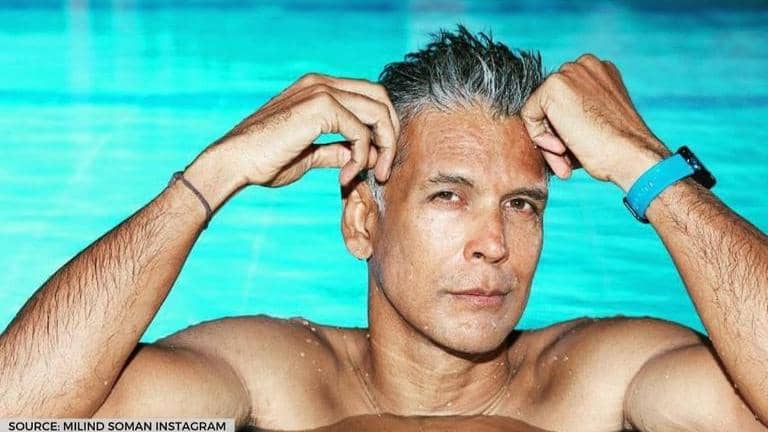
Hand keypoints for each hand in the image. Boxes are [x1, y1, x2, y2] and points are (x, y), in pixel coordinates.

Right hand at [184, 73, 399, 208]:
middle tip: (385, 170)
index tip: (377, 163)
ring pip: (378, 112)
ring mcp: (322, 90)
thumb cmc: (265, 161)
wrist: (235, 162)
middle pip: (381, 98)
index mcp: (318, 88)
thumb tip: (362, 156)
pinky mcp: (320, 107)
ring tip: (374, 175)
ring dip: (385, 147)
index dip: (381, 128)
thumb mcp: (310, 154)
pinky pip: (360, 132)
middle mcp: (322, 83)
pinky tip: (344, 178)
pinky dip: (361, 159)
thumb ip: (336, 150)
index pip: (368, 97)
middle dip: (390, 134)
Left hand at [521, 54, 670, 190]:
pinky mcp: (553, 86)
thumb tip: (545, 126)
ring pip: (540, 111)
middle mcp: (584, 65)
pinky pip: (529, 115)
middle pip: (550, 104)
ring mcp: (569, 72)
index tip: (574, 151)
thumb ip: (575, 113)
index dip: (565, 129)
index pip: (564, 100)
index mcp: (599, 71)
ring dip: (548, 140)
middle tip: (566, 158)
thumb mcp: (596, 122)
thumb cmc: (617, 148)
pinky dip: (539, 137)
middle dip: (555, 134)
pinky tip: (561, 148)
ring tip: (565, 160)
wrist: (630, 154)